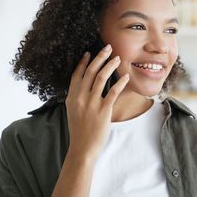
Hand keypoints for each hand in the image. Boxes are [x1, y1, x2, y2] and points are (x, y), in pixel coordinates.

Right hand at [65, 45, 128, 161]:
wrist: (82, 148)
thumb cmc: (79, 130)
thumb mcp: (72, 112)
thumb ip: (76, 98)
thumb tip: (83, 86)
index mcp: (71, 97)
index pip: (77, 75)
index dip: (84, 62)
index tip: (89, 52)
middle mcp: (80, 98)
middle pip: (90, 72)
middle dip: (99, 57)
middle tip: (108, 48)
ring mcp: (91, 104)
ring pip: (101, 78)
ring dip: (110, 65)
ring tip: (118, 58)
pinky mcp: (103, 111)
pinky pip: (112, 92)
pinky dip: (120, 82)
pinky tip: (126, 76)